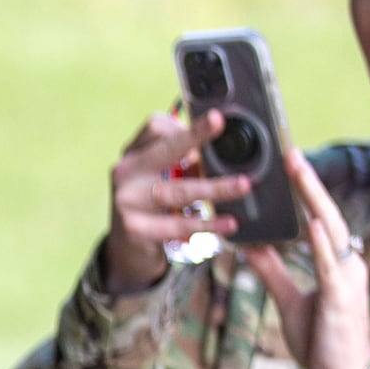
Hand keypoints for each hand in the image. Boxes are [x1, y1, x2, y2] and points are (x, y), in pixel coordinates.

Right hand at [102, 106, 256, 292]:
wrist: (126, 247)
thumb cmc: (150, 205)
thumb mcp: (159, 177)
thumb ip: (182, 162)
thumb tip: (215, 153)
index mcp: (133, 154)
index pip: (155, 127)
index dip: (184, 127)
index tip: (214, 122)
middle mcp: (126, 174)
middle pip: (163, 150)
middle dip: (193, 135)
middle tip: (218, 121)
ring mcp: (127, 201)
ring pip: (176, 191)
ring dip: (214, 188)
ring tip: (243, 185)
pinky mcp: (135, 229)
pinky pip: (177, 225)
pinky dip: (206, 224)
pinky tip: (228, 223)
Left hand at [246, 148, 369, 368]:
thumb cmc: (321, 340)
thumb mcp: (289, 300)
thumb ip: (273, 271)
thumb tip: (250, 245)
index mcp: (336, 263)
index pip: (319, 219)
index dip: (305, 192)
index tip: (289, 165)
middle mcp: (346, 264)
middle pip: (327, 214)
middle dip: (308, 184)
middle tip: (290, 153)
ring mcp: (347, 279)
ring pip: (330, 230)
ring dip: (314, 199)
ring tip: (298, 172)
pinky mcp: (341, 298)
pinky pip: (330, 264)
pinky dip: (320, 242)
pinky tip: (311, 222)